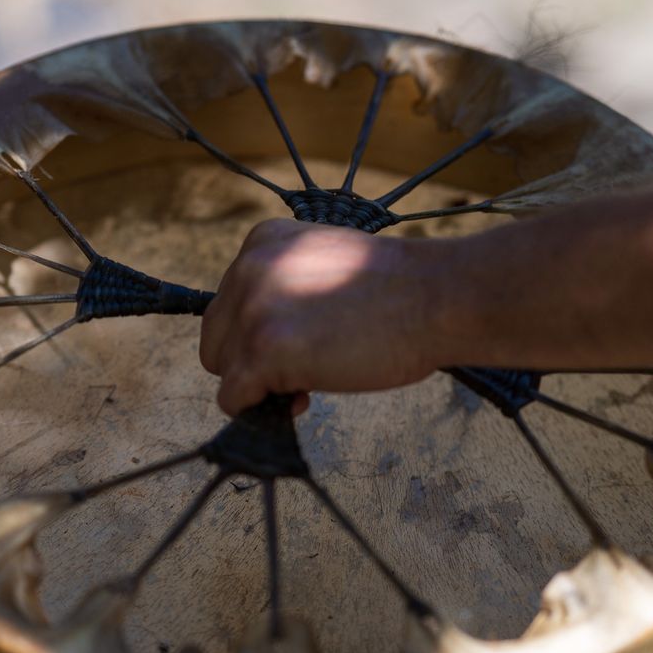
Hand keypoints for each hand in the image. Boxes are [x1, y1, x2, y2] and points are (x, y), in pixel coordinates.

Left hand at [200, 219, 445, 414]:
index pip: (230, 304)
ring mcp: (254, 310)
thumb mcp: (323, 264)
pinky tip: (304, 396)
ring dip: (261, 386)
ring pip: (222, 370)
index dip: (262, 333)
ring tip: (310, 381)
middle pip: (216, 338)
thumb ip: (284, 287)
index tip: (304, 339)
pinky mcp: (264, 351)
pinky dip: (261, 409)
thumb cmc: (396, 289)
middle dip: (252, 362)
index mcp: (261, 242)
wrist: (436, 297)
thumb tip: (255, 339)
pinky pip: (233, 398)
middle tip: (304, 368)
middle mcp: (248, 269)